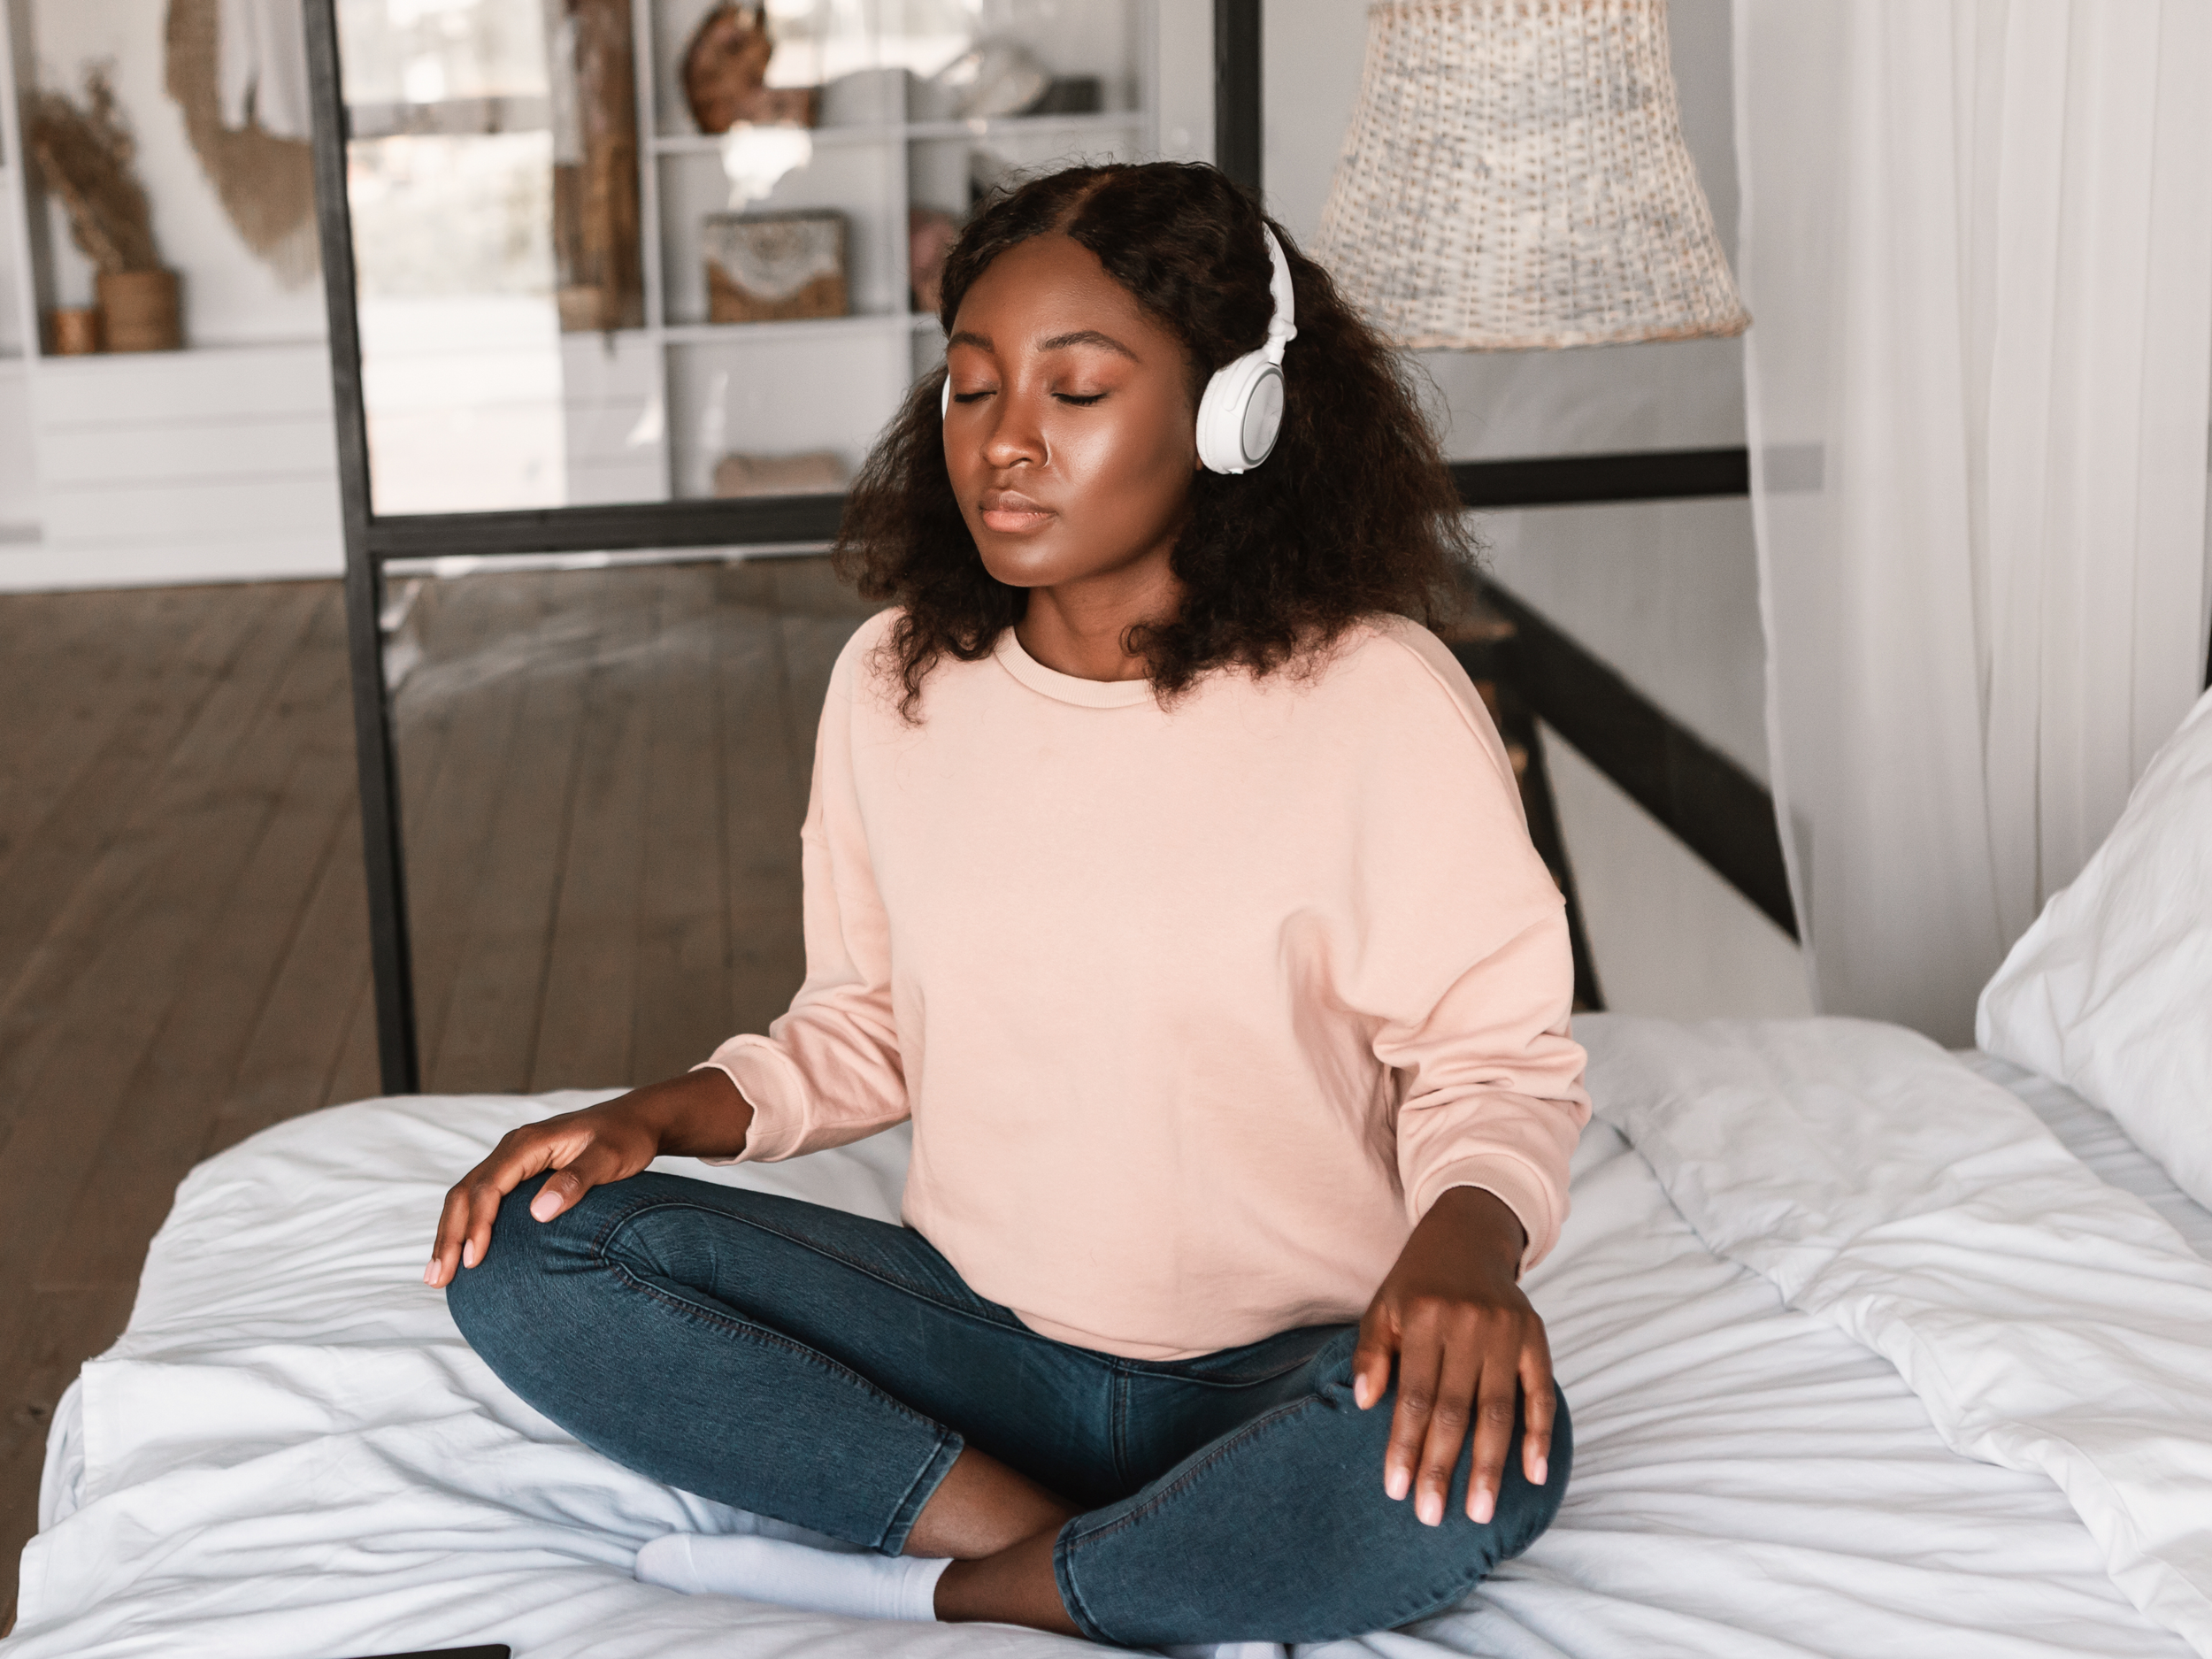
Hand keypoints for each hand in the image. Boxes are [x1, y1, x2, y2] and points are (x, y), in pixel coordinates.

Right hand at [424, 1068, 750, 1288]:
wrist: (636, 1120)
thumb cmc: (626, 1138)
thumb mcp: (609, 1157)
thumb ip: (577, 1180)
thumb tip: (539, 1212)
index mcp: (529, 1143)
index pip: (489, 1186)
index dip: (477, 1224)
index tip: (473, 1261)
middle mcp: (513, 1149)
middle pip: (466, 1192)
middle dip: (449, 1235)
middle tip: (438, 1278)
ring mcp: (512, 1160)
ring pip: (466, 1197)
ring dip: (450, 1234)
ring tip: (437, 1276)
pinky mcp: (518, 1172)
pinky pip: (481, 1198)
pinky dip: (465, 1226)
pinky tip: (461, 1253)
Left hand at [1352, 1186, 1552, 1527]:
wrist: (1468, 1235)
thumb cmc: (1417, 1283)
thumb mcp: (1383, 1306)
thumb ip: (1372, 1352)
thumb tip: (1363, 1403)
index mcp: (1423, 1317)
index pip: (1412, 1395)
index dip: (1404, 1445)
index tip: (1396, 1490)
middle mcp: (1466, 1323)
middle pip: (1454, 1409)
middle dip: (1442, 1467)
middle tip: (1433, 1515)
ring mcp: (1505, 1330)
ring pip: (1498, 1410)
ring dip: (1490, 1465)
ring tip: (1481, 1510)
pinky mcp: (1535, 1336)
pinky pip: (1539, 1392)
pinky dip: (1539, 1434)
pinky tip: (1534, 1473)